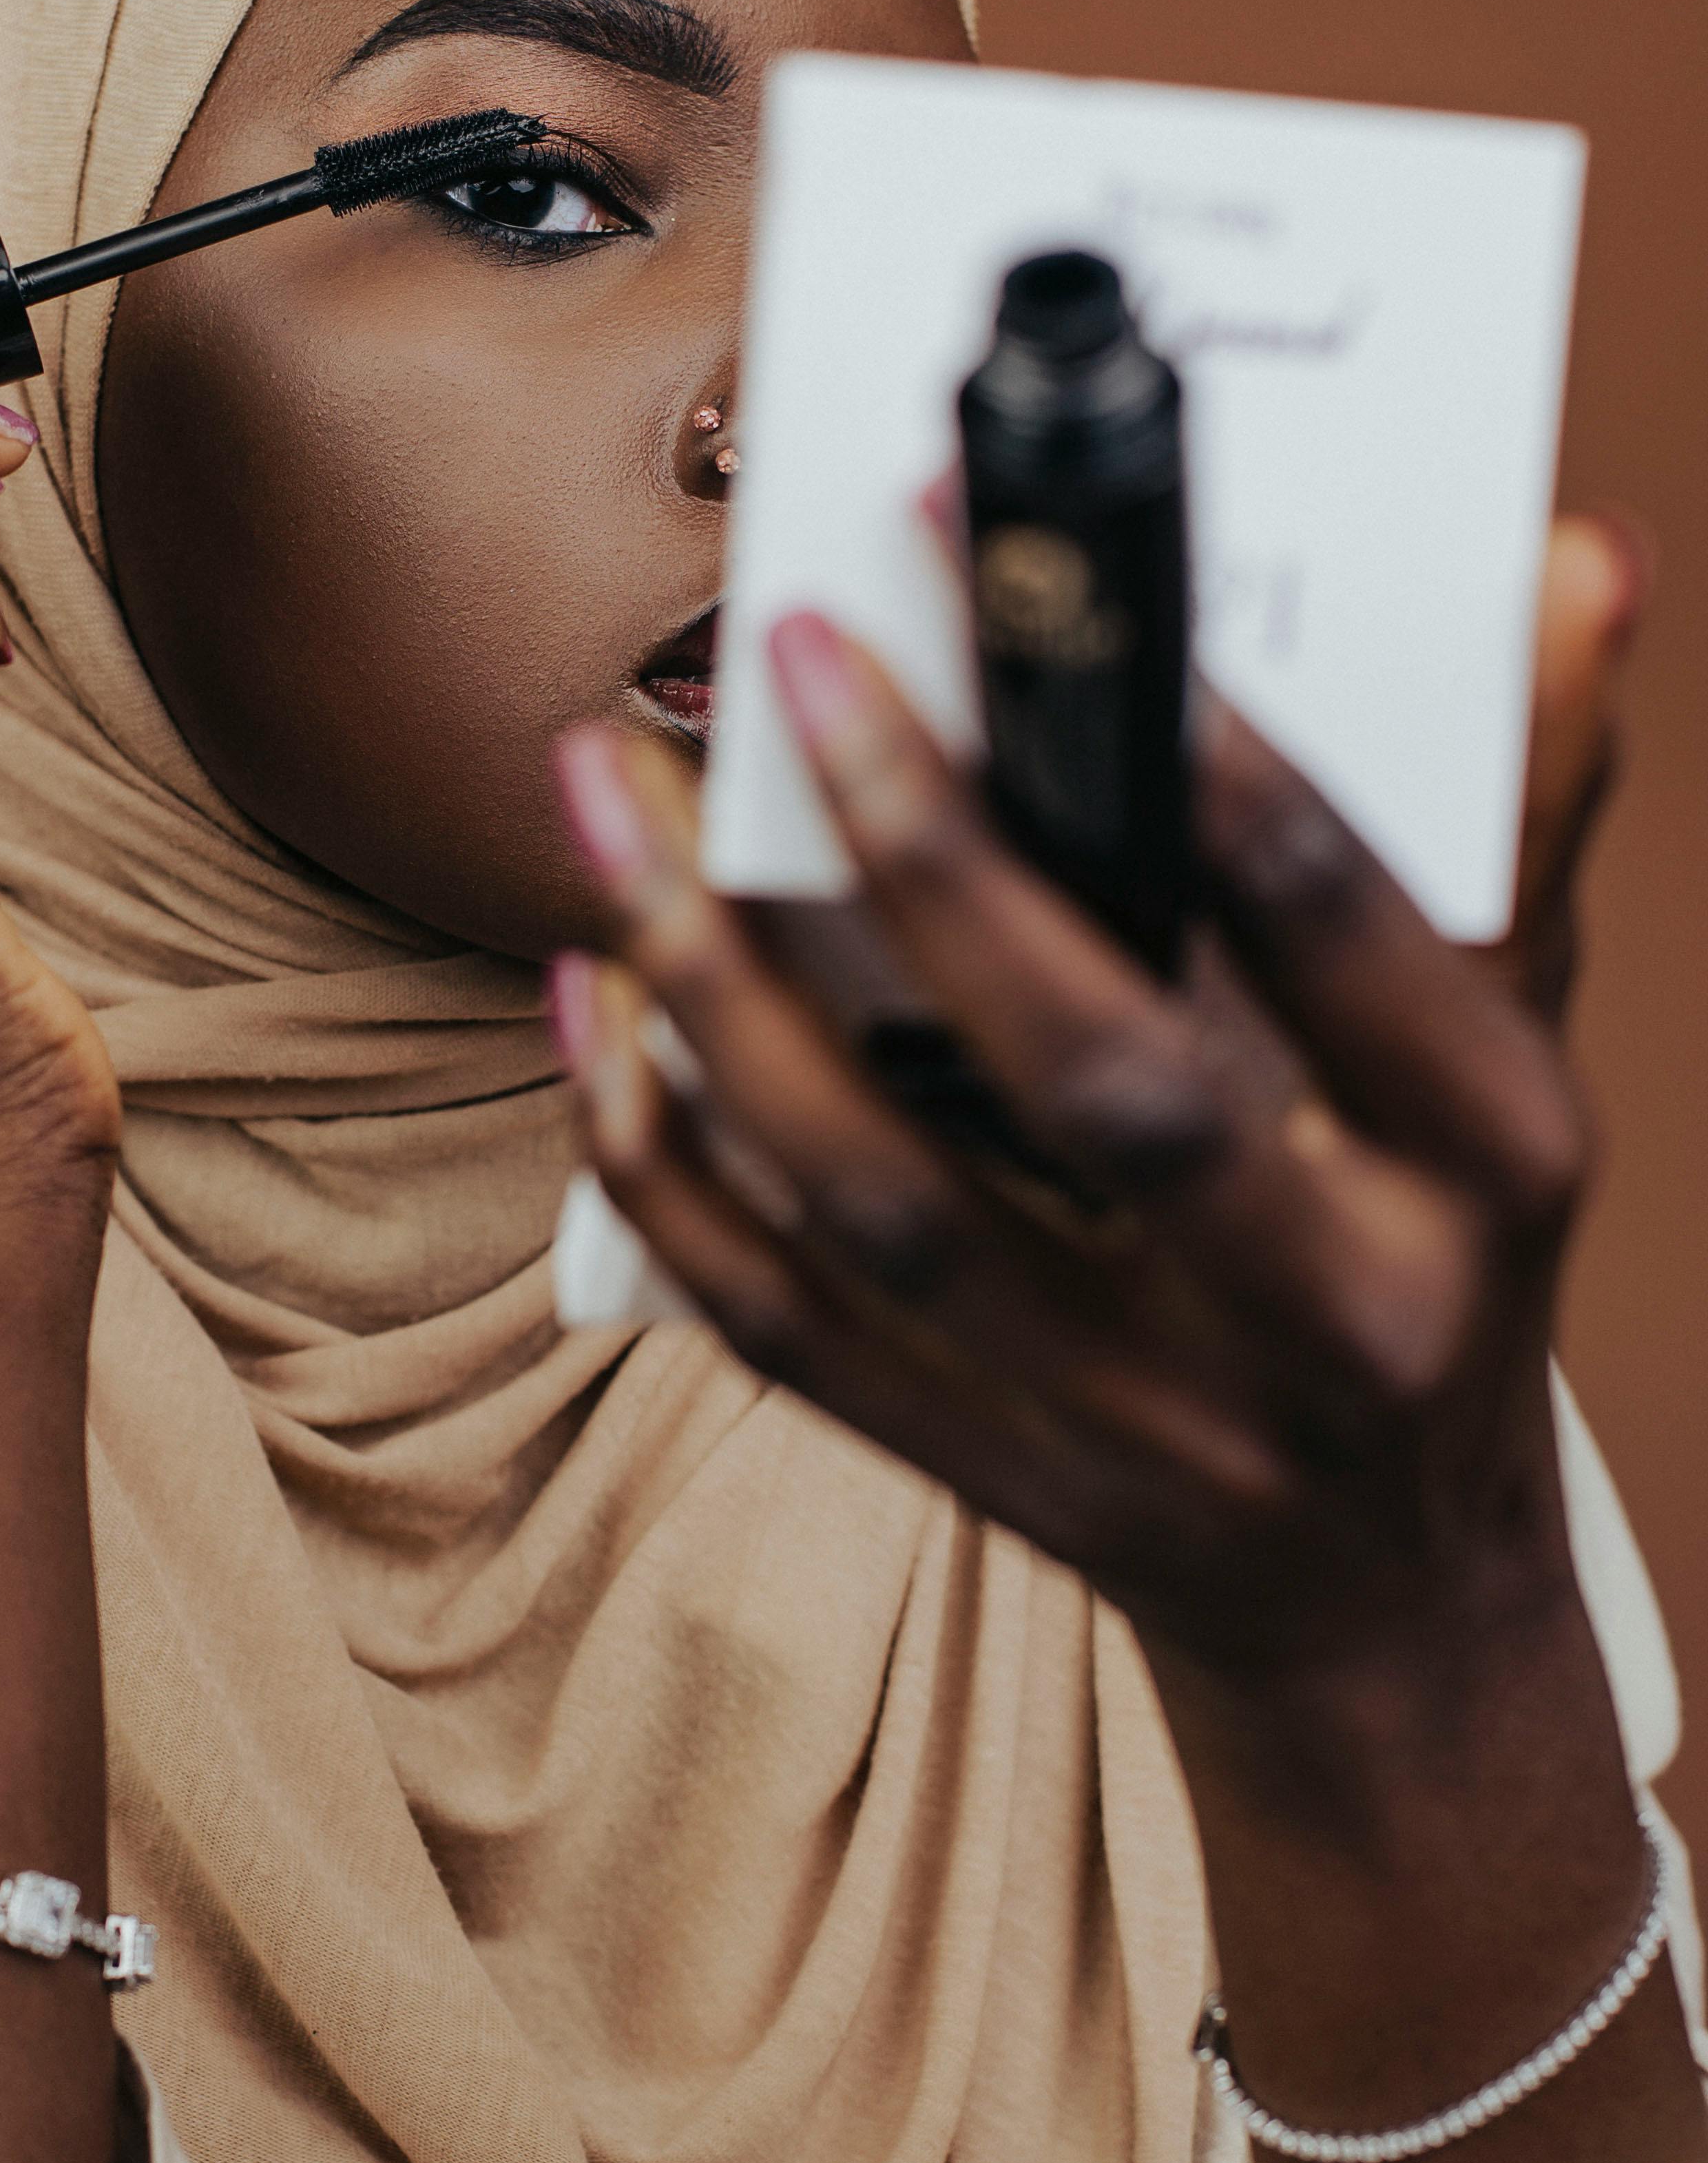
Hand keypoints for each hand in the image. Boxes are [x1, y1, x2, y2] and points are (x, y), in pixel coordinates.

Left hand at [550, 517, 1646, 1723]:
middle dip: (928, 851)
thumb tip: (1568, 561)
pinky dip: (668, 1166)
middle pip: (1099, 1078)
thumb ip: (1523, 805)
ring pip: (892, 1207)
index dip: (1186, 731)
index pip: (1332, 921)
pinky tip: (595, 1008)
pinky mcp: (990, 1476)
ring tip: (615, 799)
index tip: (1035, 551)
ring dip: (726, 992)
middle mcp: (1323, 1308)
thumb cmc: (1444, 1263)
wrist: (1389, 1610)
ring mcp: (1146, 1418)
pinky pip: (786, 1323)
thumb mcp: (1517, 1045)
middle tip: (795, 661)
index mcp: (1481, 1165)